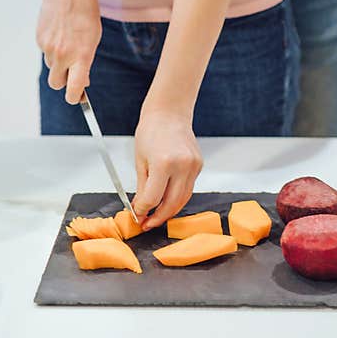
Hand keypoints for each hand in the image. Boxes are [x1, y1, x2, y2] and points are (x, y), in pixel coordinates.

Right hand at [37, 0, 101, 103]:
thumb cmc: (85, 13)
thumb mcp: (93, 38)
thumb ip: (86, 61)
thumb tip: (81, 80)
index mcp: (81, 56)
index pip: (73, 89)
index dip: (74, 98)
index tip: (76, 97)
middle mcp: (63, 55)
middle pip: (57, 84)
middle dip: (63, 82)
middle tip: (72, 72)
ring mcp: (48, 48)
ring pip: (52, 67)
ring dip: (58, 62)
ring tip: (68, 42)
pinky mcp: (39, 39)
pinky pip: (46, 53)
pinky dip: (52, 48)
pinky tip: (60, 32)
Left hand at [132, 109, 202, 230]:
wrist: (169, 113)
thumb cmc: (151, 131)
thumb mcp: (140, 161)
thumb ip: (142, 188)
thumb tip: (141, 209)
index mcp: (163, 162)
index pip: (153, 198)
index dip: (143, 211)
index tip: (137, 216)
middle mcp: (182, 165)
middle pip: (172, 203)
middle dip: (158, 217)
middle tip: (147, 224)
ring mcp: (194, 166)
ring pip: (183, 199)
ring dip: (169, 210)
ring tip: (156, 216)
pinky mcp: (199, 166)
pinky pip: (188, 188)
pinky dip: (177, 197)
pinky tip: (167, 199)